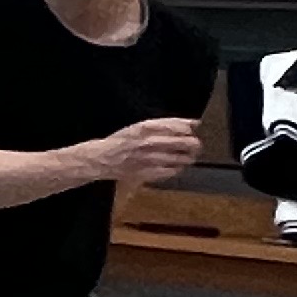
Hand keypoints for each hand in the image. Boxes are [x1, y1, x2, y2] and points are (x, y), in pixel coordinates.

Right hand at [83, 117, 203, 186]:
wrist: (102, 159)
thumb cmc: (121, 141)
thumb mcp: (140, 127)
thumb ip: (166, 125)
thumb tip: (194, 123)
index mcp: (145, 128)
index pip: (176, 126)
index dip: (187, 127)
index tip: (191, 128)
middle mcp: (149, 142)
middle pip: (183, 143)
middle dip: (193, 144)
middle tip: (194, 145)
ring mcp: (150, 159)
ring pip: (181, 158)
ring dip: (187, 157)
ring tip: (185, 156)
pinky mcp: (149, 172)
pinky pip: (172, 171)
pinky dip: (177, 168)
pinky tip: (174, 166)